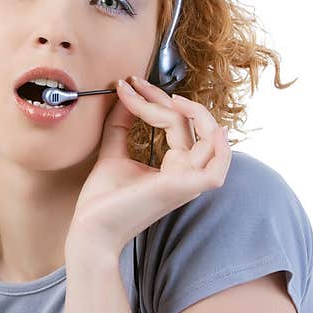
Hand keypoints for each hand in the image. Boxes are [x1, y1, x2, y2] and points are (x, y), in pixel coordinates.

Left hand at [67, 75, 231, 257]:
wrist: (91, 229)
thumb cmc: (103, 201)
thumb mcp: (112, 152)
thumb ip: (120, 125)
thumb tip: (124, 95)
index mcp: (174, 168)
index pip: (177, 124)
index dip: (155, 99)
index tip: (129, 84)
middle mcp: (185, 174)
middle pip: (190, 125)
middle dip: (163, 98)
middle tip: (136, 83)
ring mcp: (187, 182)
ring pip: (207, 139)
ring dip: (192, 112)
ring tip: (169, 96)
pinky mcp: (182, 188)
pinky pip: (216, 168)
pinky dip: (221, 149)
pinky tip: (212, 129)